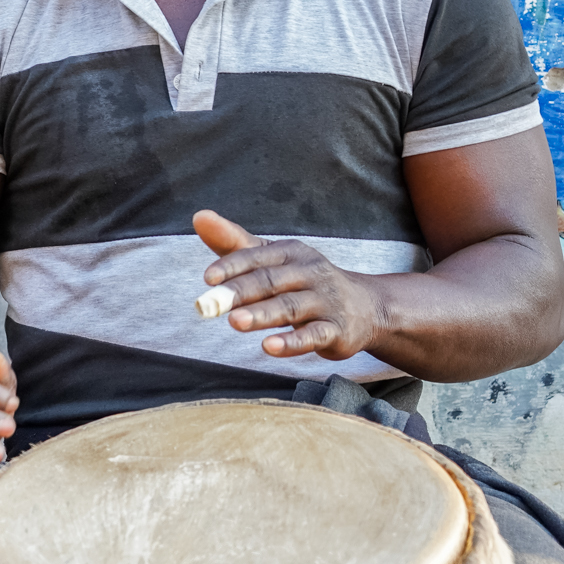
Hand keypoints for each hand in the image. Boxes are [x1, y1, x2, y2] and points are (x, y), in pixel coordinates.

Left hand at [193, 209, 383, 358]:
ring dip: (262, 315)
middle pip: (270, 281)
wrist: (365, 307)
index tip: (208, 279)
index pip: (257, 257)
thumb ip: (233, 242)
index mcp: (290, 252)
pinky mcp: (337, 330)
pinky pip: (315, 335)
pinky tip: (270, 347)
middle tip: (212, 304)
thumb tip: (199, 216)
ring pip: (290, 308)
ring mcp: (325, 302)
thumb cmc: (302, 280)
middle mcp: (310, 273)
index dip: (232, 266)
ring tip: (235, 322)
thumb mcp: (270, 258)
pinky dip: (293, 342)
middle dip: (240, 292)